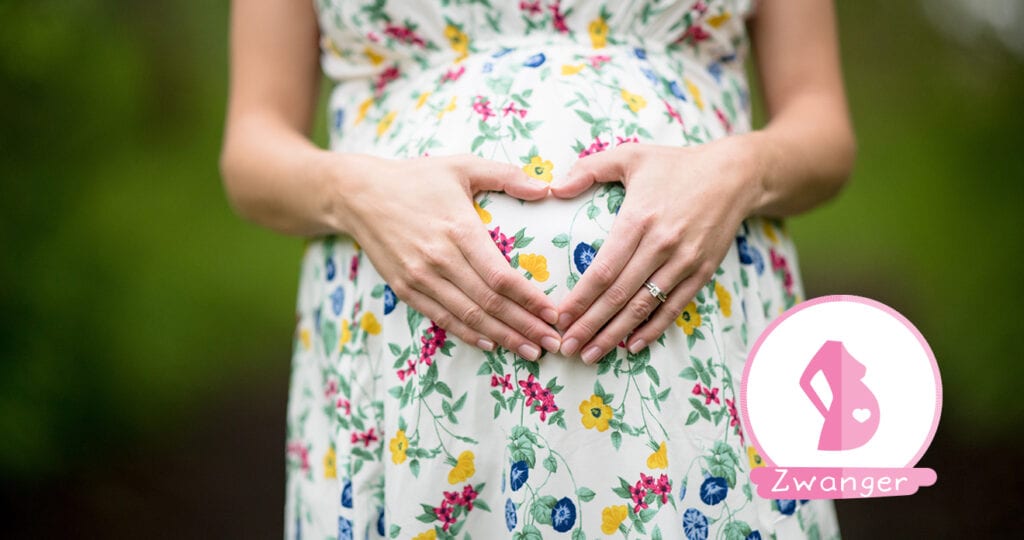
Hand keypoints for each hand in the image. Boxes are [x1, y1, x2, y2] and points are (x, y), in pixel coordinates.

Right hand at [339, 152, 561, 359]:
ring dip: (502, 337)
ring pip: (468, 316)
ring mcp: (420, 277)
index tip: (554, 314)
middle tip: (553, 343)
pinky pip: (442, 318)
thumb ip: (505, 175)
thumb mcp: (462, 166)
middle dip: (525, 326)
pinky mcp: (405, 289)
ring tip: (530, 351)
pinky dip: (468, 335)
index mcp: (458, 229)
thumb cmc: (416, 178)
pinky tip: (491, 344)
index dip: (530, 299)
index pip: (501, 275)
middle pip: (489, 303)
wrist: (358, 195)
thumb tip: (546, 189)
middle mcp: (439, 259)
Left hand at [548, 138, 761, 363]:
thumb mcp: (630, 156)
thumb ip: (588, 169)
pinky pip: (674, 307)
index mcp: (638, 219)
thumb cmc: (675, 165)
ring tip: (591, 354)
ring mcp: (684, 261)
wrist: (734, 174)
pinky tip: (633, 346)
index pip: (603, 269)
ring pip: (643, 307)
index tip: (559, 318)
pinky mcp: (702, 272)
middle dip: (589, 325)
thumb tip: (552, 189)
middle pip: (619, 295)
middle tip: (566, 347)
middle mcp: (661, 245)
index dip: (579, 298)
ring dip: (615, 334)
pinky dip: (653, 329)